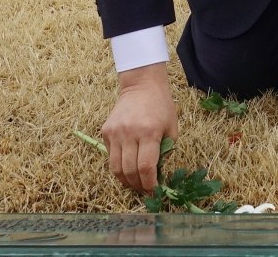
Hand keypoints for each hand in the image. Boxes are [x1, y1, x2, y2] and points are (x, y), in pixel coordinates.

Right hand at [101, 63, 177, 193]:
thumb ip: (165, 152)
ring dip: (125, 180)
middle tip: (144, 189)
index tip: (154, 190)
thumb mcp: (171, 128)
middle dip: (137, 186)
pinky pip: (110, 156)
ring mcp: (115, 132)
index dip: (149, 184)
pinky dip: (118, 165)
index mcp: (149, 132)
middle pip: (129, 171)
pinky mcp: (106, 131)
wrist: (141, 86)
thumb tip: (157, 175)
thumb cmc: (161, 107)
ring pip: (115, 168)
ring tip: (134, 183)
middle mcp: (129, 132)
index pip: (145, 167)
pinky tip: (127, 164)